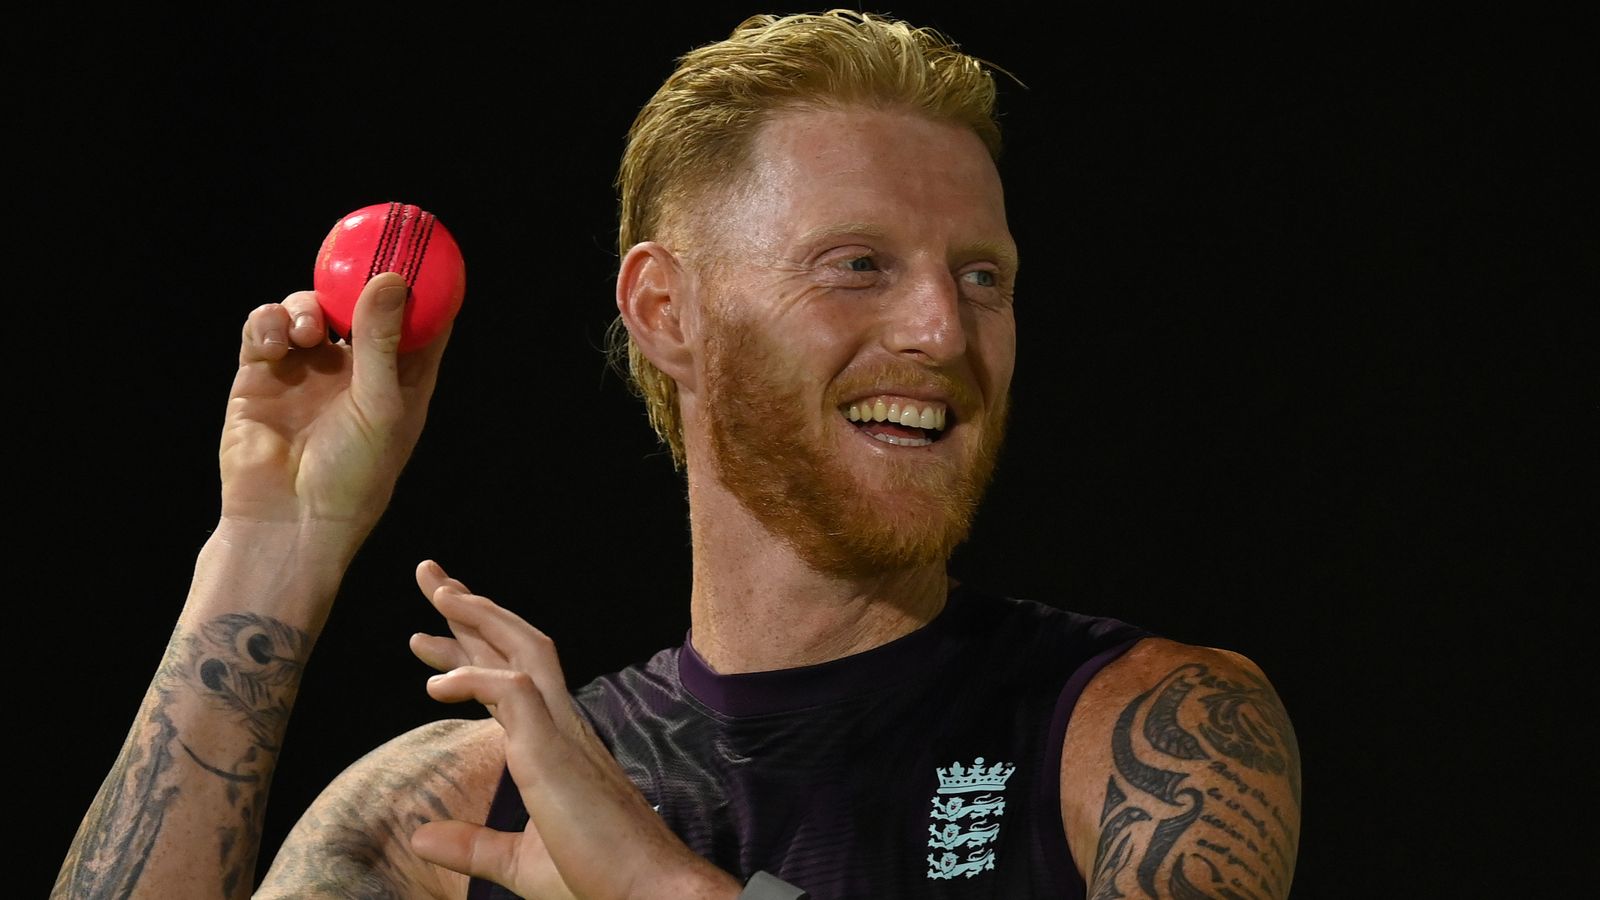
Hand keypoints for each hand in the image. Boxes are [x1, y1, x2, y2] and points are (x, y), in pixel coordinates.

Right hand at [219, 272, 450, 538]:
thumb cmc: (352, 475)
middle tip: (356, 256)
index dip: (425, 285)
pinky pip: (265, 328)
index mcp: (400, 380)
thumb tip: (391, 279)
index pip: (420, 322)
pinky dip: (269, 322)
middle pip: (360, 305)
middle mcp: (355, 370)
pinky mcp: (261, 375)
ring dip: (308, 307)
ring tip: (309, 332)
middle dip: (357, 278)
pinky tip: (277, 341)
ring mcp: (307, 371)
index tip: (424, 246)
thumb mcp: (380, 406)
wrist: (288, 520)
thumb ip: (383, 342)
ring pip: (309, 310)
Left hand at [407, 561, 740, 899]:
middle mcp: (563, 724)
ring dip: (478, 617)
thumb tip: (419, 837)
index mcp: (555, 743)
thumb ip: (471, 844)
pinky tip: (435, 683)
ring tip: (439, 590)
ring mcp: (562, 733)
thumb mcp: (517, 862)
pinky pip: (511, 693)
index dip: (469, 649)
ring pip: (523, 651)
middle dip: (470, 609)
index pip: (508, 678)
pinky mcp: (555, 751)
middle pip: (515, 646)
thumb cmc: (597, 877)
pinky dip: (473, 679)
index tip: (429, 631)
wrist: (643, 892)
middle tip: (430, 575)